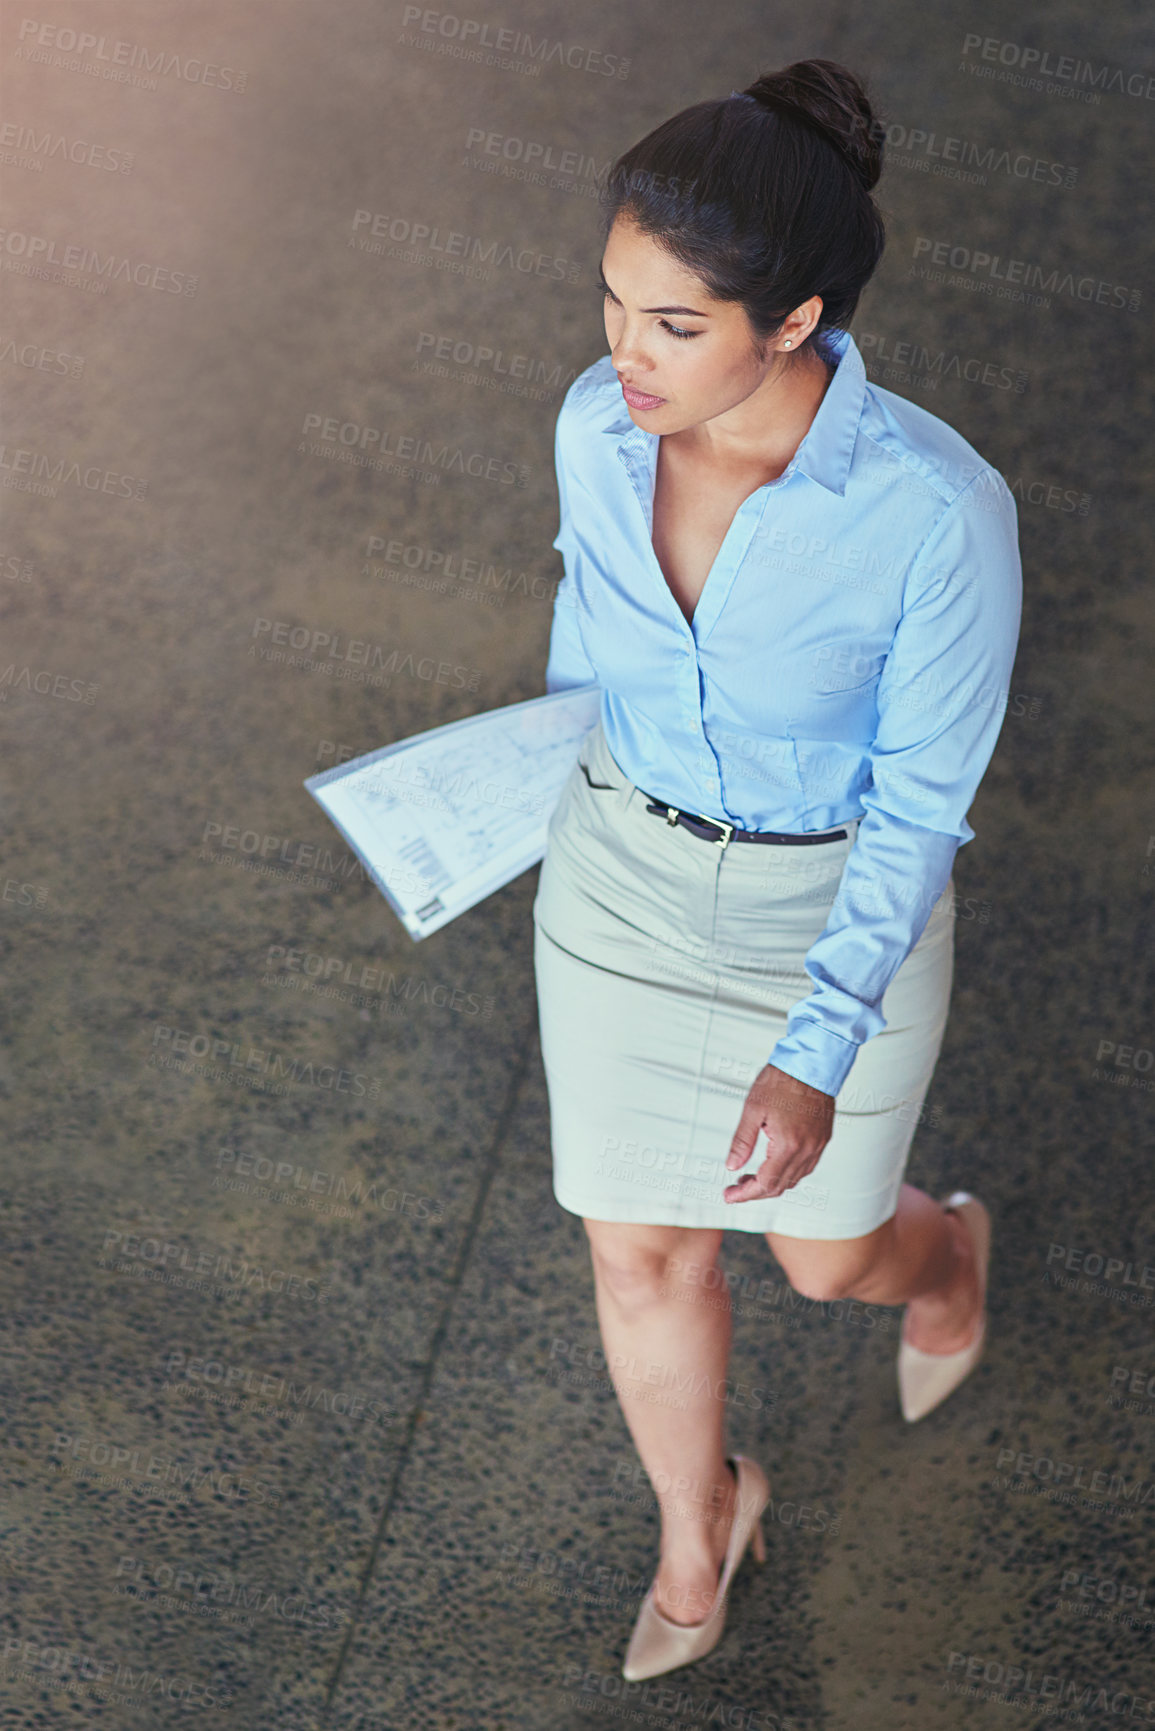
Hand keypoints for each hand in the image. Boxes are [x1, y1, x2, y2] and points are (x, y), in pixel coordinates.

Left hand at [723, 1064, 833, 1204]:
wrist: (812, 1062)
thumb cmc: (782, 1081)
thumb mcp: (753, 1110)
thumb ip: (742, 1141)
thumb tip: (732, 1166)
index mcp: (788, 1145)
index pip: (765, 1183)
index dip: (745, 1194)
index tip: (729, 1195)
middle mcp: (806, 1150)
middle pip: (780, 1186)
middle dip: (756, 1191)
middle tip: (736, 1187)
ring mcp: (818, 1145)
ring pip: (795, 1179)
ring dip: (772, 1183)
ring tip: (750, 1176)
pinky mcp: (823, 1138)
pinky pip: (806, 1167)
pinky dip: (788, 1172)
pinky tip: (774, 1164)